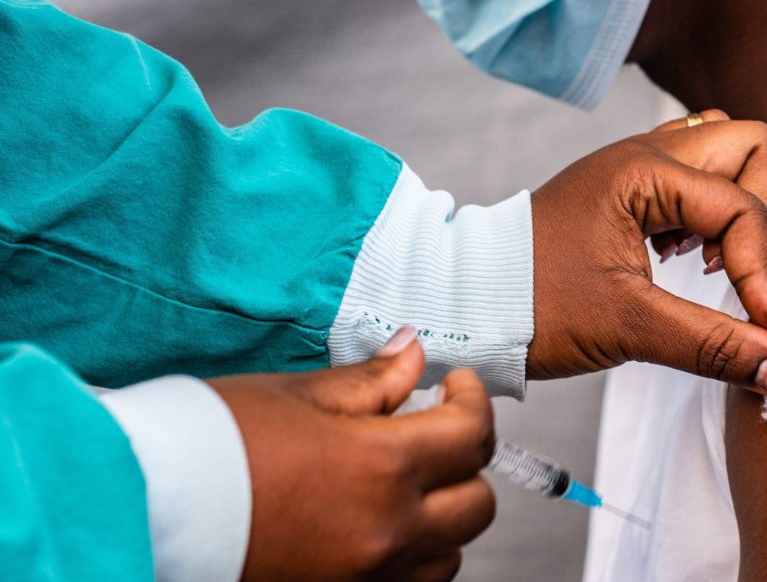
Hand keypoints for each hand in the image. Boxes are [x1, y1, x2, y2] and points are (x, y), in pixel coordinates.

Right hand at [210, 328, 493, 581]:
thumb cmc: (205, 448)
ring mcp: (368, 575)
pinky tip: (380, 525)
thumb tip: (412, 355)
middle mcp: (386, 530)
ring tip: (404, 485)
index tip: (458, 389)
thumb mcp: (294, 397)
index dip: (473, 402)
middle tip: (436, 433)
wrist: (141, 508)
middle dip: (465, 462)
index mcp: (381, 467)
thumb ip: (369, 382)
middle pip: (476, 503)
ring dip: (441, 516)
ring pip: (449, 552)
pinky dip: (412, 555)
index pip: (471, 435)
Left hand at [529, 110, 766, 399]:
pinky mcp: (628, 188)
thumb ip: (718, 347)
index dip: (763, 276)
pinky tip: (682, 256)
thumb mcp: (631, 329)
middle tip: (733, 271)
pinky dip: (707, 211)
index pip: (743, 209)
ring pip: (724, 152)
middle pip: (750, 147)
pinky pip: (695, 175)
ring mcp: (636, 165)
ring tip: (705, 262)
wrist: (462, 301)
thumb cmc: (530, 306)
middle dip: (761, 212)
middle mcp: (645, 153)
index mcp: (645, 173)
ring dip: (736, 205)